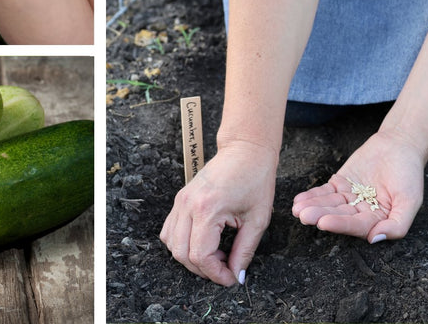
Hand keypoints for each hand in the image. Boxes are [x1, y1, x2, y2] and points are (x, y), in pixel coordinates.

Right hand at [159, 140, 277, 285]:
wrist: (246, 150)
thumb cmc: (256, 179)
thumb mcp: (257, 220)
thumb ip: (244, 252)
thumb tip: (236, 277)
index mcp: (207, 208)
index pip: (200, 256)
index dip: (216, 274)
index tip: (231, 278)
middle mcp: (188, 204)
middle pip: (181, 253)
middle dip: (202, 269)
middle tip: (225, 268)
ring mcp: (181, 200)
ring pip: (171, 243)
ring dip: (190, 257)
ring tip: (215, 254)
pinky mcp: (181, 198)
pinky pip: (170, 229)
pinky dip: (182, 242)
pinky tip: (205, 241)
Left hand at [291, 129, 424, 242]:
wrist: (400, 145)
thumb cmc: (409, 175)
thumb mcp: (411, 201)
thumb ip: (397, 224)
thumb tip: (375, 239)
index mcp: (379, 221)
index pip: (357, 226)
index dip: (340, 224)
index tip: (323, 223)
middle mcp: (361, 213)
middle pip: (339, 216)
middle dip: (320, 216)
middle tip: (304, 216)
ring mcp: (349, 198)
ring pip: (329, 204)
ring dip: (313, 207)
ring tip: (297, 209)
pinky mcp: (340, 183)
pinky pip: (324, 191)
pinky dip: (313, 195)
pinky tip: (300, 200)